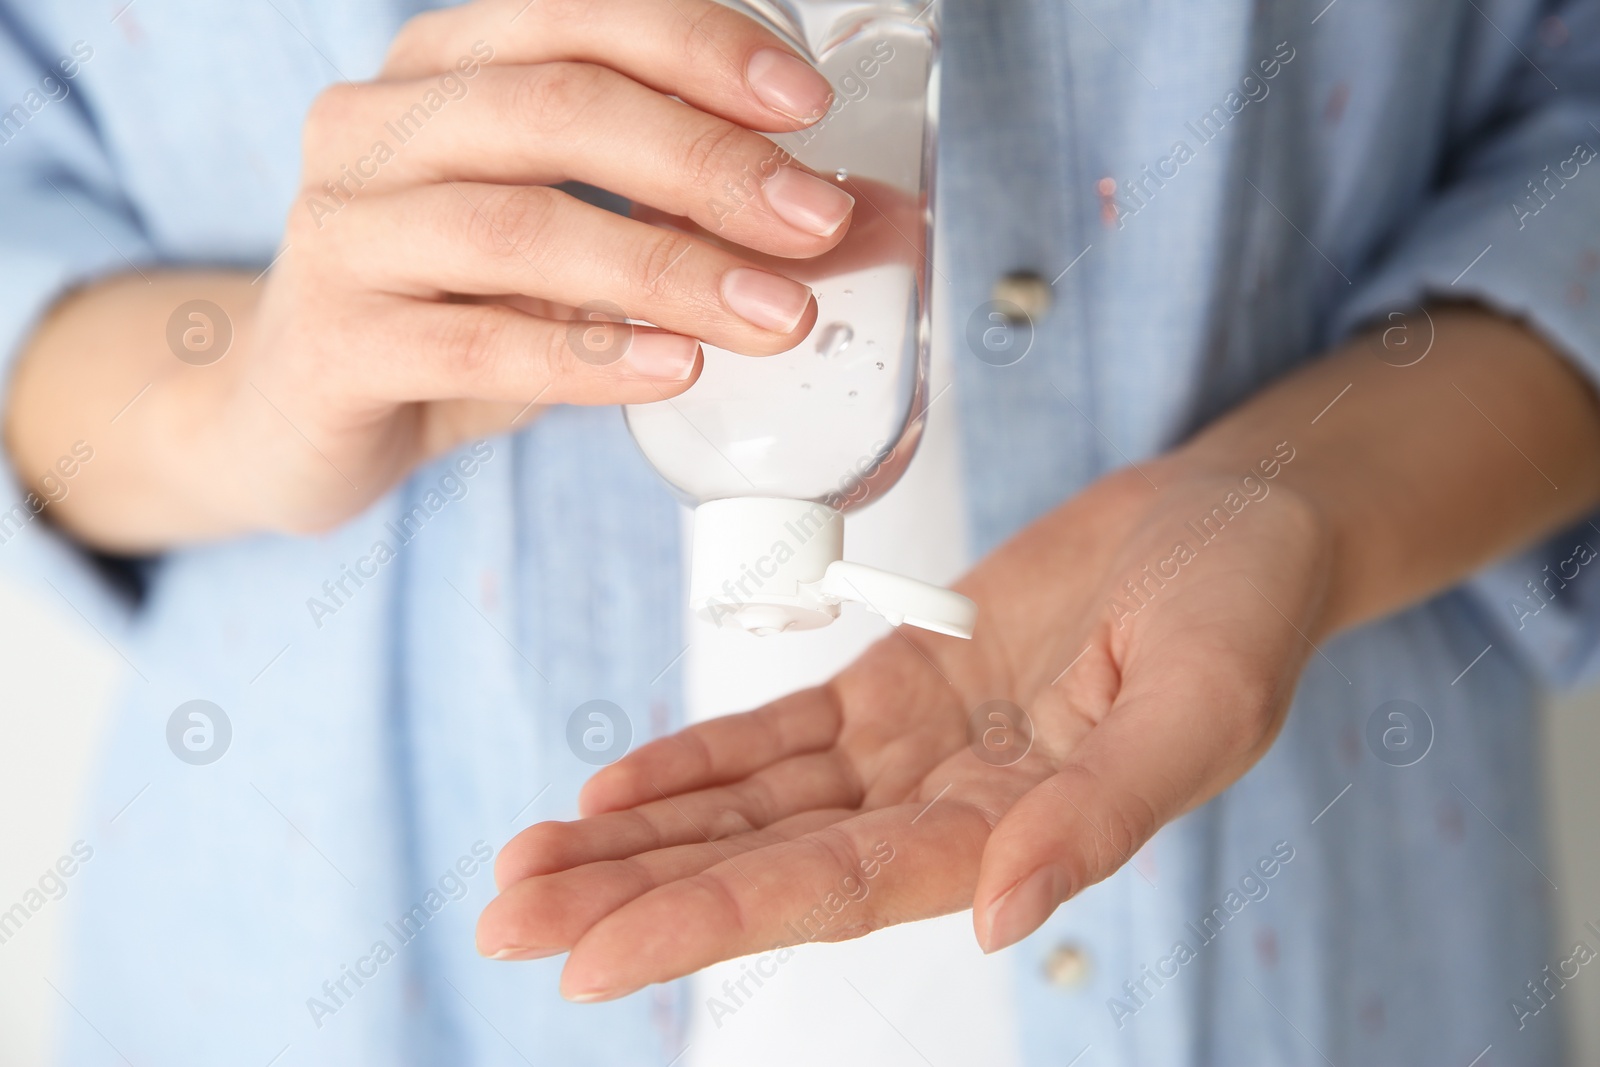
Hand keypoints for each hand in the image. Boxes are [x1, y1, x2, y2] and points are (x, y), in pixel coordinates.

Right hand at [10, 0, 858, 547]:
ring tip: (773, 314)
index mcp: (443, 68)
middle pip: (554, 107)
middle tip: (814, 222)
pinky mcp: (331, 342)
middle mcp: (376, 125)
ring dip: (666, 269)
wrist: (299, 415)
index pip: (577, 15)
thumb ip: (696, 223)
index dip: (698, 48)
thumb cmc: (456, 311)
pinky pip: (476, 344)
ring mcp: (340, 231)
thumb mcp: (580, 248)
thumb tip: (866, 221)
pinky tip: (674, 370)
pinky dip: (590, 357)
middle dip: (705, 162)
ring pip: (518, 227)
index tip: (806, 107)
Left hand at [477, 451, 1332, 998]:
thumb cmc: (1244, 607)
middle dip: (633, 894)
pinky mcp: (898, 683)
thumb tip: (1004, 919)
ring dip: (639, 838)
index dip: (708, 921)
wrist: (1238, 518)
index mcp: (1011, 833)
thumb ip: (1101, 815)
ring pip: (752, 807)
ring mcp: (913, 748)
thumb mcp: (1201, 706)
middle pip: (763, 863)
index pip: (833, 891)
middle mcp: (943, 808)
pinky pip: (778, 734)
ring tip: (522, 866)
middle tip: (505, 919)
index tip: (589, 960)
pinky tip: (609, 790)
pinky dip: (695, 761)